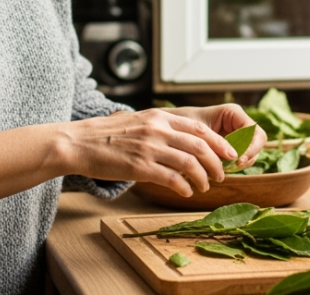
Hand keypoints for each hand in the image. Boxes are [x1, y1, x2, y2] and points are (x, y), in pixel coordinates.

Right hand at [57, 108, 238, 196]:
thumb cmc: (107, 135)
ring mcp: (149, 148)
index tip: (230, 154)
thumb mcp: (138, 121)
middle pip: (200, 146)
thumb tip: (183, 140)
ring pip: (190, 163)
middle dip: (216, 163)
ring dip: (203, 178)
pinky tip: (186, 192)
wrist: (79, 142)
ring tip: (205, 187)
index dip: (219, 143)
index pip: (199, 129)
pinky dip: (184, 187)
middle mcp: (158, 130)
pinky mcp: (140, 166)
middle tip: (221, 175)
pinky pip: (172, 178)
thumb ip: (160, 126)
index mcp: (160, 117)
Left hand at [161, 104, 266, 169]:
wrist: (168, 131)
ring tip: (219, 170)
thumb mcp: (196, 132)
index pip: (255, 131)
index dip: (251, 147)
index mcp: (233, 113)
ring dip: (237, 165)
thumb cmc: (179, 125)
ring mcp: (235, 136)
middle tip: (229, 169)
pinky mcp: (229, 148)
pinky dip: (230, 167)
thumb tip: (234, 158)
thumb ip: (215, 142)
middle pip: (256, 144)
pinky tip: (217, 170)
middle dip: (245, 158)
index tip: (237, 161)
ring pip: (249, 154)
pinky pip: (238, 160)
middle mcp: (237, 123)